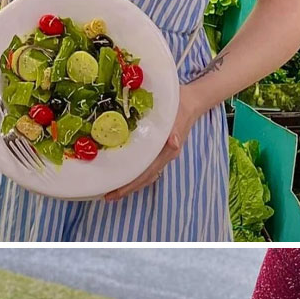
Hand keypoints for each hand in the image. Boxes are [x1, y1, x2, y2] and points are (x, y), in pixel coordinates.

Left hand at [104, 87, 198, 201]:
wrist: (191, 102)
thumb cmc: (180, 105)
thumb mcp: (176, 113)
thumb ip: (175, 129)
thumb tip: (173, 142)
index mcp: (167, 150)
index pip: (147, 172)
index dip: (131, 184)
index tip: (116, 191)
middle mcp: (165, 157)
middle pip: (144, 178)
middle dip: (127, 188)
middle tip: (108, 196)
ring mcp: (162, 155)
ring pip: (145, 175)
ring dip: (130, 184)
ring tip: (113, 190)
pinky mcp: (159, 151)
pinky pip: (146, 168)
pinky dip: (135, 174)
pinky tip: (124, 176)